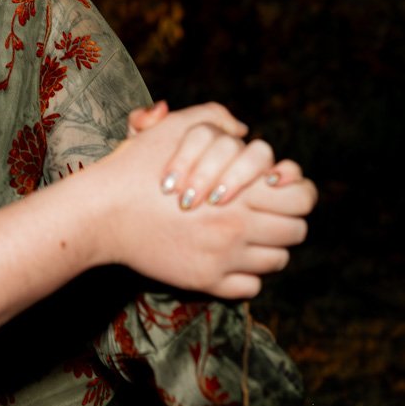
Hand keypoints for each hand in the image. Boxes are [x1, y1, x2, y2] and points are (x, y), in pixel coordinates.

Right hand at [92, 106, 315, 297]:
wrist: (101, 212)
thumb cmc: (136, 166)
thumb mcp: (176, 128)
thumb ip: (215, 119)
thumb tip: (243, 131)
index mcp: (241, 189)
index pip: (303, 197)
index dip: (296, 190)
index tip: (275, 188)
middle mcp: (239, 227)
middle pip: (296, 231)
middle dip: (285, 219)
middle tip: (262, 212)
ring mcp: (224, 258)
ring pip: (277, 260)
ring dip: (267, 247)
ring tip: (243, 234)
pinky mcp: (206, 281)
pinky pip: (251, 286)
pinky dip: (245, 274)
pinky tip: (226, 257)